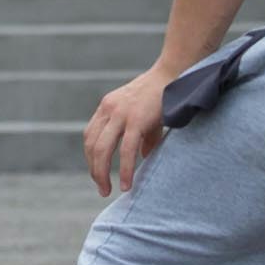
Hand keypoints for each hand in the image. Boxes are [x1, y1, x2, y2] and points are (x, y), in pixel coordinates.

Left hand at [85, 62, 179, 195]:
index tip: (99, 173)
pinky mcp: (136, 120)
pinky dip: (125, 170)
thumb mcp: (144, 114)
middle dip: (94, 170)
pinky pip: (126, 150)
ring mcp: (121, 114)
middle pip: (91, 145)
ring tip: (107, 191)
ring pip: (102, 150)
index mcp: (107, 106)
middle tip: (102, 189)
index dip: (92, 158)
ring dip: (101, 173)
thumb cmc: (162, 94)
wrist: (174, 73)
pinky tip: (126, 184)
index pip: (90, 137)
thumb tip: (143, 154)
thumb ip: (141, 134)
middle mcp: (109, 109)